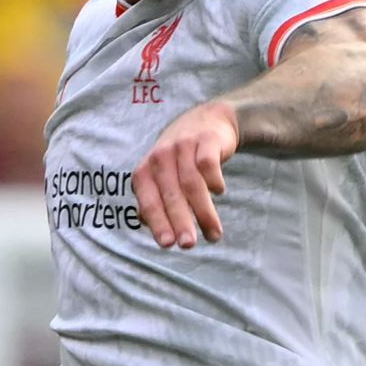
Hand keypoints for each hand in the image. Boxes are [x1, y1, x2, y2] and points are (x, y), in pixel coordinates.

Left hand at [134, 100, 238, 247]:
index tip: (167, 244)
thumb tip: (145, 223)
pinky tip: (220, 192)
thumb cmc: (181, 157)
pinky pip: (208, 163)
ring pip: (192, 184)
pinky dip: (214, 180)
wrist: (208, 120)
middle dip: (180, 222)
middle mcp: (161, 157)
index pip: (149, 200)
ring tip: (214, 234)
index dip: (157, 222)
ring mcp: (184, 147)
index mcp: (146, 170)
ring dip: (203, 212)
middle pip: (171, 195)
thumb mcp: (162, 175)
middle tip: (188, 245)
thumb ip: (153, 198)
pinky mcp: (206, 140)